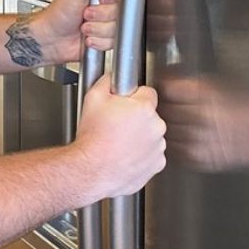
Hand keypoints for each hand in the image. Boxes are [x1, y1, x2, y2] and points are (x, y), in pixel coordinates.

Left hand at [30, 0, 118, 64]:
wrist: (50, 39)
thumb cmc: (57, 14)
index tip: (99, 1)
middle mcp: (107, 5)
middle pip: (123, 12)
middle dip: (102, 16)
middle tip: (86, 14)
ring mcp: (108, 22)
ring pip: (119, 28)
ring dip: (99, 30)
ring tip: (85, 27)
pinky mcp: (107, 38)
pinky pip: (114, 42)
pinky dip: (99, 41)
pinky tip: (88, 37)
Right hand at [74, 74, 165, 198]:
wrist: (91, 170)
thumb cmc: (93, 138)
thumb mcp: (93, 99)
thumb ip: (107, 82)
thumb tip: (112, 78)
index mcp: (144, 108)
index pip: (148, 93)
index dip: (134, 97)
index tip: (126, 103)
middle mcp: (156, 127)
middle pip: (150, 115)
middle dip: (137, 118)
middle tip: (117, 125)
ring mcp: (158, 148)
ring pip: (151, 136)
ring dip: (140, 137)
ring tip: (119, 142)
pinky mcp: (156, 165)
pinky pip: (152, 155)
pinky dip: (142, 155)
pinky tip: (125, 155)